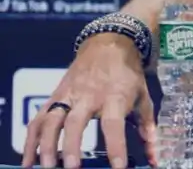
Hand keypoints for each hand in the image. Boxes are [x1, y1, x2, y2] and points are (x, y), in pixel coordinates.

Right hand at [21, 34, 155, 168]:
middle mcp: (89, 96)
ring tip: (47, 166)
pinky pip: (39, 119)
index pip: (114, 123)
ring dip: (47, 144)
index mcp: (115, 96)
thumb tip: (155, 158)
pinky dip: (31, 140)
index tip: (118, 167)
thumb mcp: (143, 98)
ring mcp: (69, 95)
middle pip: (76, 121)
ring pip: (52, 119)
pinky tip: (29, 160)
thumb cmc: (128, 75)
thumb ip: (148, 129)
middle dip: (72, 145)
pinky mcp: (55, 96)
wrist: (109, 44)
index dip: (116, 146)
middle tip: (72, 168)